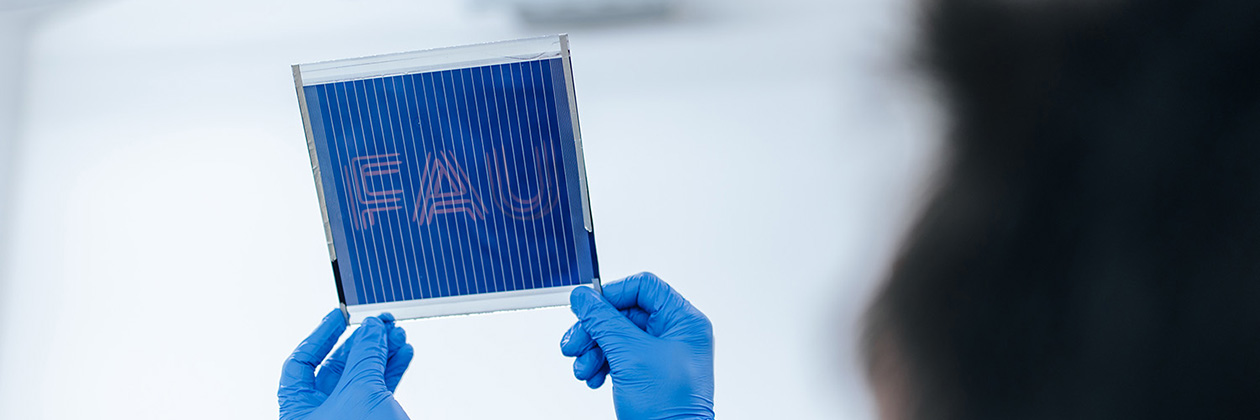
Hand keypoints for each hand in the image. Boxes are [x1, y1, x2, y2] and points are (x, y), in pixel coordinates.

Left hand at [279, 309, 415, 419]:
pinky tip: (402, 354)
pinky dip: (391, 371)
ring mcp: (347, 419)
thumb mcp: (359, 391)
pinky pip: (379, 391)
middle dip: (361, 342)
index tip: (339, 315)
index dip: (320, 336)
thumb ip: (365, 355)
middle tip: (379, 323)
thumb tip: (371, 328)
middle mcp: (320, 415)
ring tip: (397, 335)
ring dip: (381, 353)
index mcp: (298, 410)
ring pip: (362, 378)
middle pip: (337, 367)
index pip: (301, 363)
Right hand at [560, 272, 714, 419]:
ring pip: (617, 336)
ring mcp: (661, 354)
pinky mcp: (648, 372)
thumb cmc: (668, 407)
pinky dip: (601, 365)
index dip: (612, 295)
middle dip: (595, 330)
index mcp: (683, 321)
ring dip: (593, 350)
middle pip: (624, 313)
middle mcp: (675, 334)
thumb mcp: (630, 356)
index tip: (587, 309)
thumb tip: (583, 296)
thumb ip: (604, 321)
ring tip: (583, 369)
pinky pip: (618, 356)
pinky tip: (593, 378)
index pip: (644, 287)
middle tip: (574, 344)